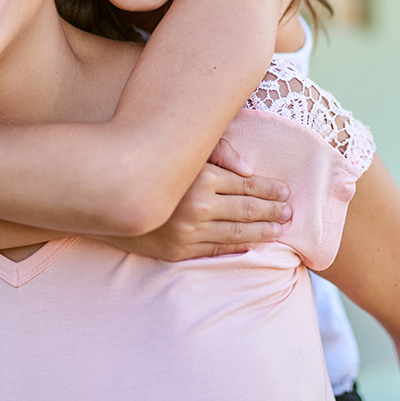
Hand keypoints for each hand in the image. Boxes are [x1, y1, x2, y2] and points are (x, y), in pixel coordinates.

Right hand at [101, 139, 290, 260]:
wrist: (109, 198)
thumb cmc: (150, 165)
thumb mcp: (183, 148)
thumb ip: (217, 150)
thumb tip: (247, 168)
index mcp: (201, 178)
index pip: (247, 186)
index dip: (270, 189)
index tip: (286, 191)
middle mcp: (197, 207)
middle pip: (247, 211)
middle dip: (273, 211)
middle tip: (290, 212)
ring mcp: (188, 232)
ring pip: (237, 233)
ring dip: (263, 232)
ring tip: (280, 229)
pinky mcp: (178, 251)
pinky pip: (216, 250)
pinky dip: (238, 247)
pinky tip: (252, 244)